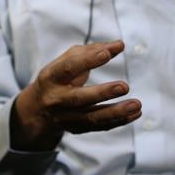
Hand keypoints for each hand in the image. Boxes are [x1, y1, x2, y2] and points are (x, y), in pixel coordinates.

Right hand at [10, 40, 140, 150]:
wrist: (38, 109)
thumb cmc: (60, 76)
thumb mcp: (68, 60)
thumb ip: (93, 50)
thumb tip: (119, 45)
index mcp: (51, 77)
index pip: (68, 68)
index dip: (87, 60)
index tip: (107, 53)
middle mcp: (56, 99)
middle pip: (79, 98)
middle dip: (103, 93)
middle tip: (124, 86)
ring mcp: (66, 117)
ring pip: (92, 117)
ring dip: (116, 112)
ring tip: (137, 105)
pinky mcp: (76, 128)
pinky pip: (99, 126)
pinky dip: (119, 121)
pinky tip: (135, 113)